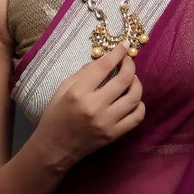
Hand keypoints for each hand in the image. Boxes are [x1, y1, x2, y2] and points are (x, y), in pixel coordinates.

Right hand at [32, 41, 145, 172]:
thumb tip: (104, 60)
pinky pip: (137, 117)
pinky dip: (139, 105)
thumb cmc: (55, 116)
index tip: (124, 45)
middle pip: (123, 80)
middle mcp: (94, 107)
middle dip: (129, 65)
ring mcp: (107, 122)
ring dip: (137, 84)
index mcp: (78, 93)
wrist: (54, 148)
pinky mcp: (114, 135)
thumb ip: (82, 73)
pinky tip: (134, 100)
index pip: (104, 67)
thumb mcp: (62, 90)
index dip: (117, 53)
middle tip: (128, 61)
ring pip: (134, 98)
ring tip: (132, 79)